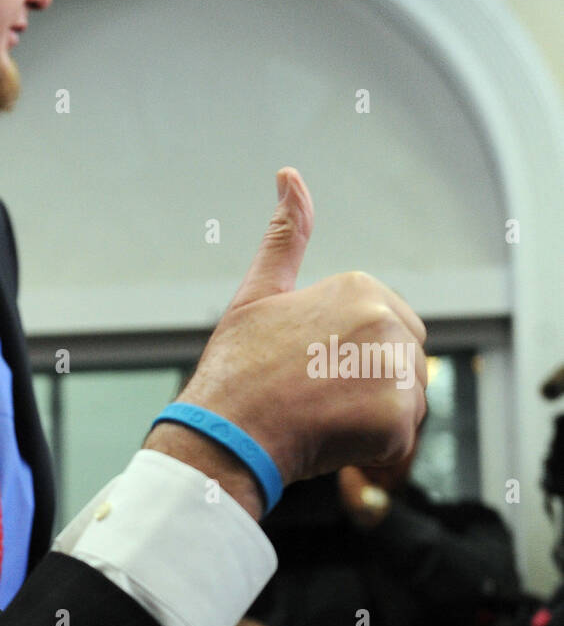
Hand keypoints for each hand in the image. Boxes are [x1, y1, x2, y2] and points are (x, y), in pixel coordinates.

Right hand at [145, 168, 426, 517]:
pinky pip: (398, 439)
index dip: (345, 360)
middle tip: (311, 402)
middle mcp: (386, 320)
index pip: (384, 332)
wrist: (223, 434)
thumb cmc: (233, 371)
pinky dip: (367, 449)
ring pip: (402, 402)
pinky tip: (327, 440)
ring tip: (317, 421)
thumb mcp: (257, 294)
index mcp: (360, 288)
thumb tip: (290, 175)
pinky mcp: (396, 417)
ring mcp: (394, 369)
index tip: (306, 374)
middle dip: (364, 387)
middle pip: (400, 365)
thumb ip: (286, 236)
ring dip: (366, 420)